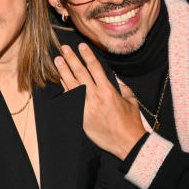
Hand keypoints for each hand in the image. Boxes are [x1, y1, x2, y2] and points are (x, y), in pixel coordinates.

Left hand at [53, 44, 145, 159]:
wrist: (126, 142)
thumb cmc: (131, 122)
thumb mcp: (131, 100)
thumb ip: (122, 87)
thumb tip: (115, 79)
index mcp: (108, 90)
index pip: (95, 68)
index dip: (87, 55)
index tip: (81, 46)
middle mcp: (95, 96)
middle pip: (80, 73)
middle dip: (71, 59)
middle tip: (64, 49)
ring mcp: (86, 107)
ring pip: (72, 85)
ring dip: (64, 72)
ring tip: (58, 61)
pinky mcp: (81, 117)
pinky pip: (70, 100)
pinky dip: (65, 90)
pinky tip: (61, 82)